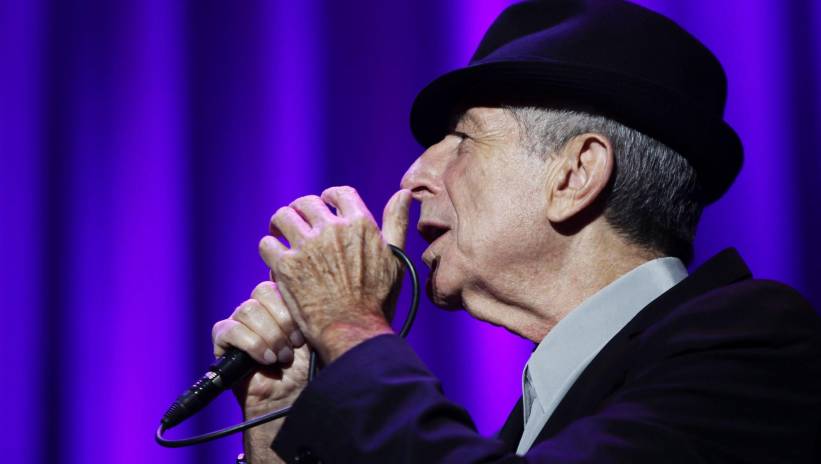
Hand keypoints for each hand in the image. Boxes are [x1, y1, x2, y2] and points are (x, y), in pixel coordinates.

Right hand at [212, 280, 309, 461]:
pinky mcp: (224, 340)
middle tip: (296, 345)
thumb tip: (300, 279)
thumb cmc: (311, 366)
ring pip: (248, 309)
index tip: (305, 328)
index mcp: (282, 300)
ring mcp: (242, 322)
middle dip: (283, 321)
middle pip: (262, 290)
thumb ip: (311, 304)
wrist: (295, 398)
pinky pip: (229, 329)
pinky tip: (266, 359)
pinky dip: (251, 344)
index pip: (279, 278)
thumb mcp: (319, 332)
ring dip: (270, 336)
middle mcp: (261, 308)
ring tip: (283, 357)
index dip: (292, 301)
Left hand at [259, 186, 410, 363]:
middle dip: (301, 210)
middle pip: (306, 203)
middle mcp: (332, 229)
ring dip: (280, 224)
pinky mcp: (286, 266)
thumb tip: (404, 193)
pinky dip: (270, 249)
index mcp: (360, 224)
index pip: (340, 194)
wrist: (354, 331)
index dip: (330, 196)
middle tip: (297, 221)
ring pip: (283, 217)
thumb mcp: (395, 258)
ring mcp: (307, 246)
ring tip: (280, 234)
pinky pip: (268, 244)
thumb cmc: (378, 300)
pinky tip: (275, 258)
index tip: (325, 203)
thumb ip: (396, 222)